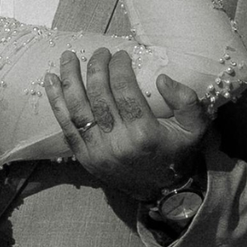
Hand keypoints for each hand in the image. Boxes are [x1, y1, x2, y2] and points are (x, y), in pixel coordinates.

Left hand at [43, 47, 211, 198]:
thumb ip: (187, 101)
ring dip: (69, 80)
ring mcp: (98, 152)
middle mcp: (118, 144)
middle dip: (95, 68)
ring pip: (78, 110)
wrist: (164, 194)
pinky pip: (66, 127)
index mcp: (145, 134)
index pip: (125, 91)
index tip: (120, 54)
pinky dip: (56, 103)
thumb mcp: (195, 129)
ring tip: (67, 57)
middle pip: (99, 97)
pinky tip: (50, 80)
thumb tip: (162, 78)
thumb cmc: (179, 154)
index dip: (119, 68)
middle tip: (99, 52)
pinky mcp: (85, 158)